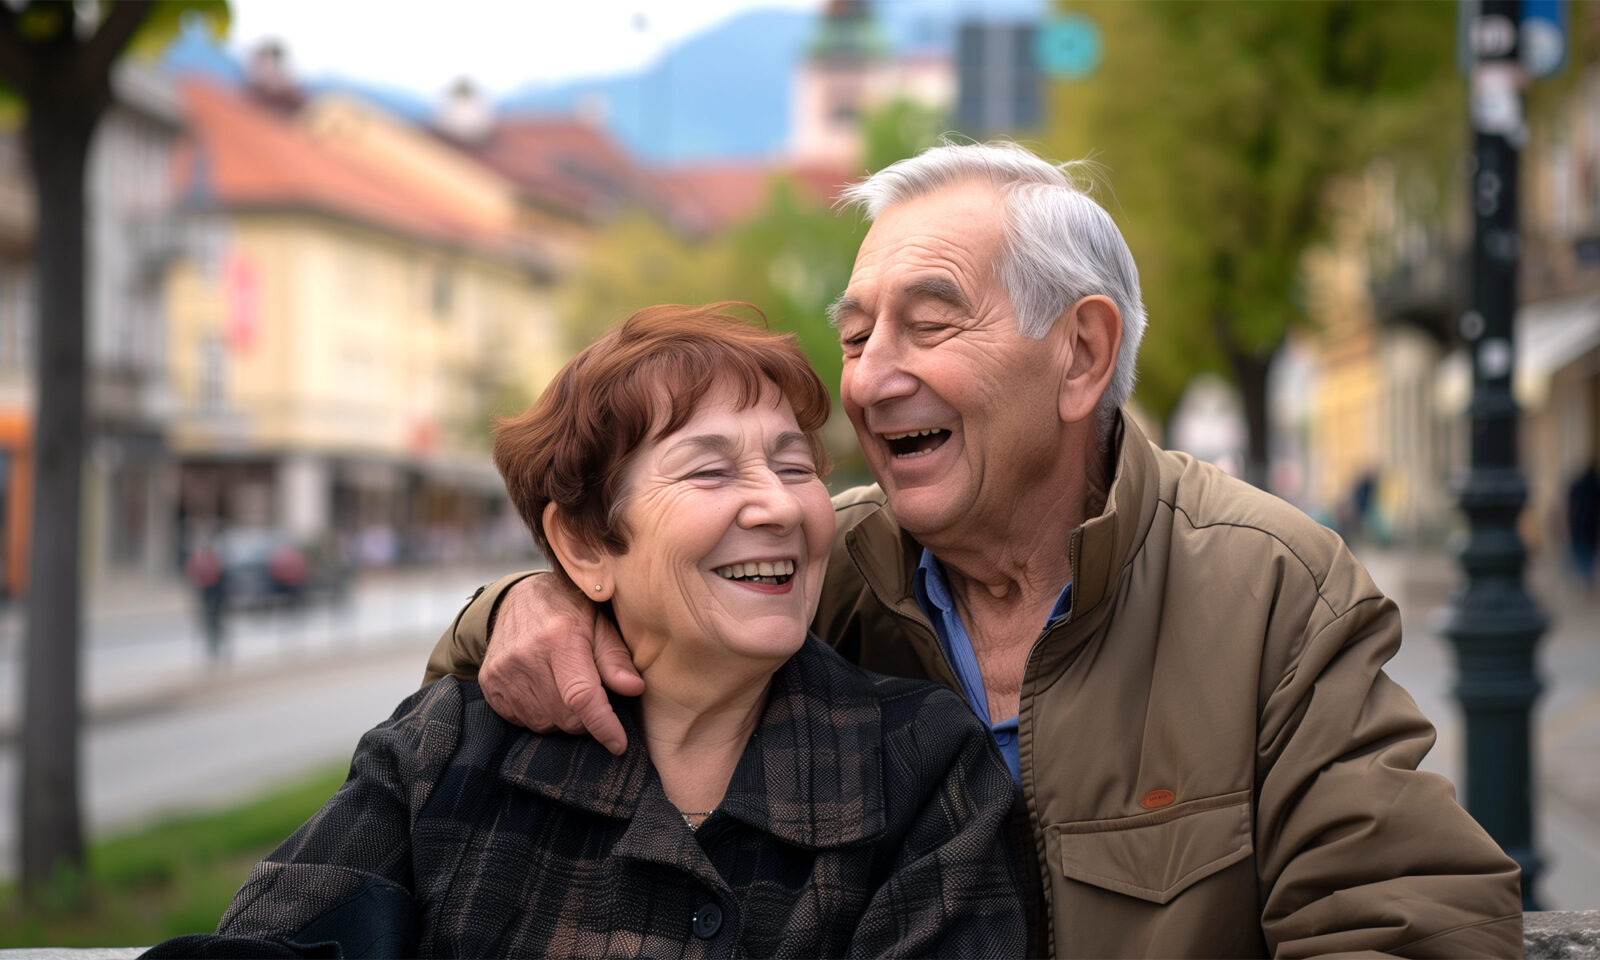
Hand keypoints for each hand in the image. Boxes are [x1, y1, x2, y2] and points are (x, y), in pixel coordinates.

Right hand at [478, 576, 644, 754]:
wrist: (518, 596)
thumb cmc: (567, 608)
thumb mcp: (600, 623)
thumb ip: (615, 658)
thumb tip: (635, 689)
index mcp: (559, 638)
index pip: (581, 696)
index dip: (603, 725)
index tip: (619, 744)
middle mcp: (526, 657)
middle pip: (565, 717)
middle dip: (586, 717)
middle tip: (591, 693)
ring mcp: (503, 672)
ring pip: (544, 724)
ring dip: (562, 717)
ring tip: (564, 686)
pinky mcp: (489, 683)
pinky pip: (522, 720)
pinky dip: (539, 713)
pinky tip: (543, 689)